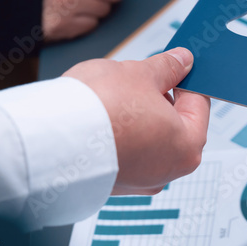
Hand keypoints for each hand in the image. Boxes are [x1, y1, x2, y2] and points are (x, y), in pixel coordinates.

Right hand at [63, 48, 210, 194]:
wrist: (47, 141)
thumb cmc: (99, 110)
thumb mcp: (140, 73)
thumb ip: (167, 67)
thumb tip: (182, 61)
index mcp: (188, 146)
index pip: (199, 104)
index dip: (186, 79)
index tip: (175, 68)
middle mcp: (168, 170)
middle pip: (174, 123)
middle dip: (159, 98)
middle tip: (140, 78)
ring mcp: (139, 181)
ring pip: (148, 138)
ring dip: (137, 116)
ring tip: (113, 98)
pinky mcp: (111, 184)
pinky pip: (124, 152)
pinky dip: (118, 135)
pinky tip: (100, 118)